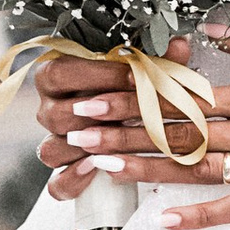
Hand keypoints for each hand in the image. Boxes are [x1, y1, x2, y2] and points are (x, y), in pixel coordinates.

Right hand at [35, 40, 180, 200]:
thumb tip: (178, 45)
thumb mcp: (146, 73)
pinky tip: (95, 170)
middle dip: (93, 115)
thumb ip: (158, 62)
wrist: (129, 119)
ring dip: (82, 149)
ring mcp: (55, 141)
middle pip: (55, 114)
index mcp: (59, 77)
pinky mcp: (65, 171)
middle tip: (127, 113)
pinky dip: (73, 180)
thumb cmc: (131, 88)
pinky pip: (57, 184)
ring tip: (112, 143)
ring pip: (51, 150)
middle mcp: (51, 109)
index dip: (98, 75)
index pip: (62, 72)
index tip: (135, 77)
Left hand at [39, 21, 229, 229]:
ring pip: (200, 171)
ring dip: (144, 171)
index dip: (130, 99)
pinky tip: (163, 222)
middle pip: (177, 135)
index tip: (89, 98)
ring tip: (98, 169)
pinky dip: (202, 216)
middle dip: (119, 133)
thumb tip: (215, 35)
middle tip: (72, 134)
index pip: (181, 98)